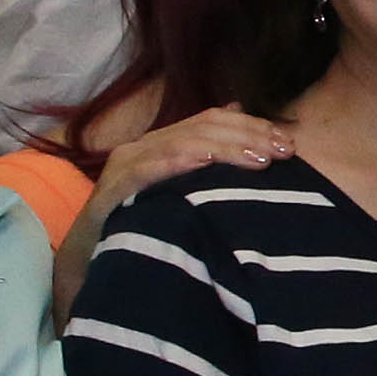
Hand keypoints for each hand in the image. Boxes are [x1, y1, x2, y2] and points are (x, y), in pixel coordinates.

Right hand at [90, 104, 288, 225]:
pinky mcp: (112, 191)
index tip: (288, 144)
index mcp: (161, 144)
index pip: (211, 122)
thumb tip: (238, 112)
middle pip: (201, 129)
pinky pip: (146, 170)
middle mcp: (142, 148)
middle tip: (283, 152)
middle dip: (247, 137)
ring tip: (258, 159)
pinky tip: (205, 163)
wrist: (88, 263)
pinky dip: (177, 163)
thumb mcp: (179, 193)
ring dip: (223, 148)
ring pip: (179, 144)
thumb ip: (206, 159)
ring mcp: (125, 166)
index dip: (251, 127)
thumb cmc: (140, 227)